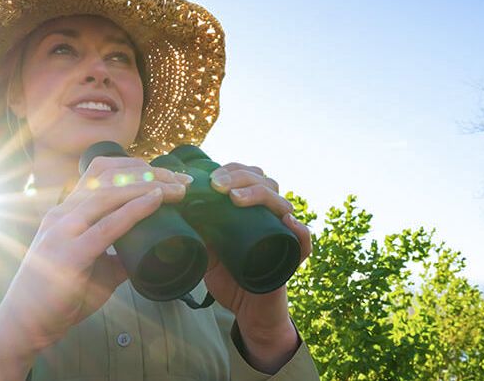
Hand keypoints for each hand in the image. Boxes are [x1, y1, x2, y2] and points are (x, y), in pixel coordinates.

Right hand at [0, 156, 191, 377]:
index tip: (169, 175)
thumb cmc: (57, 297)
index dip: (137, 166)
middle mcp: (62, 213)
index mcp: (66, 212)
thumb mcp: (94, 267)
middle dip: (151, 172)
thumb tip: (149, 249)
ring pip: (109, 193)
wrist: (22, 327)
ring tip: (177, 189)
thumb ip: (118, 254)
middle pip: (110, 175)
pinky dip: (135, 210)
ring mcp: (62, 230)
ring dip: (149, 186)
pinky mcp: (68, 254)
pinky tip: (155, 201)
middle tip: (182, 179)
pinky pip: (107, 226)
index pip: (102, 172)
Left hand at [204, 162, 312, 340]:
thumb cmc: (229, 278)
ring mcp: (283, 235)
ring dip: (260, 195)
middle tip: (217, 185)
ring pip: (282, 204)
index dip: (232, 170)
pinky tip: (286, 221)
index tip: (210, 178)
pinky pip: (304, 241)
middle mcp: (270, 217)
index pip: (249, 177)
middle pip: (265, 183)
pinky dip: (299, 230)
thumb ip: (199, 233)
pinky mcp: (292, 258)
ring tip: (236, 199)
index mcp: (251, 210)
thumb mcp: (206, 252)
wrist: (246, 312)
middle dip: (240, 178)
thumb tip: (179, 211)